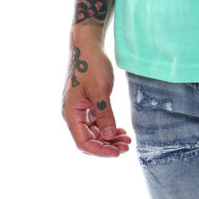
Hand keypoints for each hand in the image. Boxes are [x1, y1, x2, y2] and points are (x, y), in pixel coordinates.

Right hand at [62, 38, 131, 156]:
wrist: (89, 45)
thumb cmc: (92, 64)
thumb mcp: (100, 90)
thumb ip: (104, 114)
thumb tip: (108, 137)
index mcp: (71, 113)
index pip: (83, 142)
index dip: (100, 150)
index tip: (117, 153)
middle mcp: (73, 114)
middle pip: (89, 139)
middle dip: (107, 145)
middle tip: (126, 146)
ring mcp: (80, 109)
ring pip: (94, 132)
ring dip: (109, 137)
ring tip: (126, 139)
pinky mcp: (87, 103)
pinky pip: (96, 122)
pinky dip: (107, 127)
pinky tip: (120, 130)